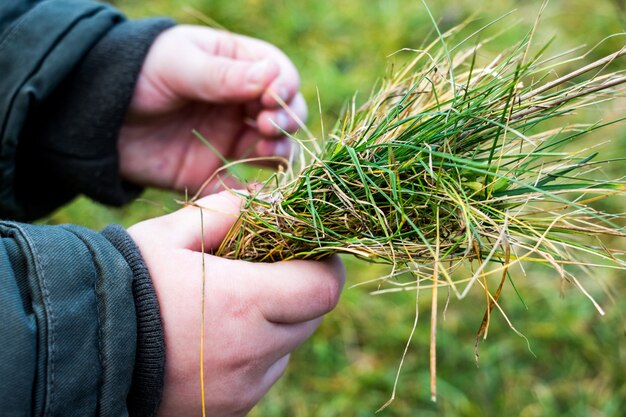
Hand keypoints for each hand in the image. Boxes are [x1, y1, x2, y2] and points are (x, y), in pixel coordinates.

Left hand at [119, 25, 306, 193]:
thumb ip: (223, 75)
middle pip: (284, 115)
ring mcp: (229, 141)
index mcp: (237, 68)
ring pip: (274, 151)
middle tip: (264, 126)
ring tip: (266, 152)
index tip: (271, 99)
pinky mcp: (213, 174)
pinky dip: (256, 193)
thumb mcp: (179, 65)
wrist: (94, 116)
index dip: (284, 87)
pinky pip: (244, 188)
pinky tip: (256, 191)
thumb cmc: (137, 74)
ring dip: (280, 153)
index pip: (280, 75)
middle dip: (286, 121)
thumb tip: (272, 77)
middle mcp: (239, 106)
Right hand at [127, 192, 344, 416]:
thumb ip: (225, 210)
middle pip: (310, 320)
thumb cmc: (123, 283)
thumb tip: (267, 200)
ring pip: (286, 350)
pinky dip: (254, 356)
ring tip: (231, 311)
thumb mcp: (171, 234)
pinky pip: (261, 378)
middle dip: (299, 292)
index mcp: (242, 302)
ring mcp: (240, 390)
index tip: (313, 252)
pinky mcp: (228, 412)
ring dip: (276, 326)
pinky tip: (215, 342)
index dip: (327, 266)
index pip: (323, 289)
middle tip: (267, 274)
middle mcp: (250, 353)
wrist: (75, 349)